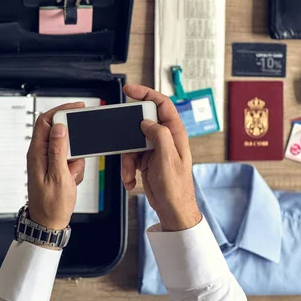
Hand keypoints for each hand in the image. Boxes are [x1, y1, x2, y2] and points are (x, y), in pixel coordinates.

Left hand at [26, 102, 85, 229]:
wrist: (49, 223)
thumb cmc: (51, 204)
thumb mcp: (59, 176)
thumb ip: (59, 149)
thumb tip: (59, 127)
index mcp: (37, 153)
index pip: (46, 121)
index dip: (61, 110)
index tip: (77, 108)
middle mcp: (40, 154)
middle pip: (59, 134)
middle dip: (73, 145)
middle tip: (76, 159)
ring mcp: (48, 161)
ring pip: (68, 148)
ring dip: (75, 161)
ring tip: (71, 177)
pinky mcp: (55, 168)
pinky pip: (70, 160)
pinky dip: (75, 169)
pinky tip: (71, 181)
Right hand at [122, 85, 201, 231]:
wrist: (172, 209)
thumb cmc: (176, 188)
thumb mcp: (167, 158)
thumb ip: (158, 135)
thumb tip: (146, 121)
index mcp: (175, 133)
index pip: (162, 104)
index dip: (146, 93)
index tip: (130, 90)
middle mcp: (165, 138)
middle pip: (141, 123)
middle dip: (129, 136)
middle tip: (124, 142)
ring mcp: (155, 149)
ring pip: (132, 143)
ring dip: (127, 159)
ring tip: (129, 173)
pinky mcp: (147, 160)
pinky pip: (131, 157)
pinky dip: (128, 168)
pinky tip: (131, 179)